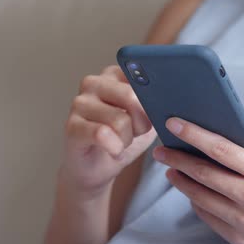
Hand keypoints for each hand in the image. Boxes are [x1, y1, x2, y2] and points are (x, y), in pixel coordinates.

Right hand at [61, 65, 155, 198]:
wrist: (98, 169)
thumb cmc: (123, 139)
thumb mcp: (147, 118)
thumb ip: (156, 102)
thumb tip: (172, 96)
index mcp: (114, 74)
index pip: (141, 76)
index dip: (153, 100)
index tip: (152, 115)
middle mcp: (93, 82)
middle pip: (131, 97)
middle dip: (142, 123)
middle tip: (135, 133)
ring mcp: (79, 103)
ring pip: (120, 120)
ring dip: (127, 140)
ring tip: (120, 142)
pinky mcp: (71, 126)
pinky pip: (102, 134)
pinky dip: (115, 148)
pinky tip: (113, 151)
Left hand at [152, 117, 243, 243]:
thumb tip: (219, 150)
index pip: (221, 148)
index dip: (194, 134)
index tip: (174, 123)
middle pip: (203, 173)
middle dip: (177, 158)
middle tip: (161, 150)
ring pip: (199, 196)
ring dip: (181, 181)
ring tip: (171, 169)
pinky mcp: (238, 239)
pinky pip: (207, 216)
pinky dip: (196, 201)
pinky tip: (191, 192)